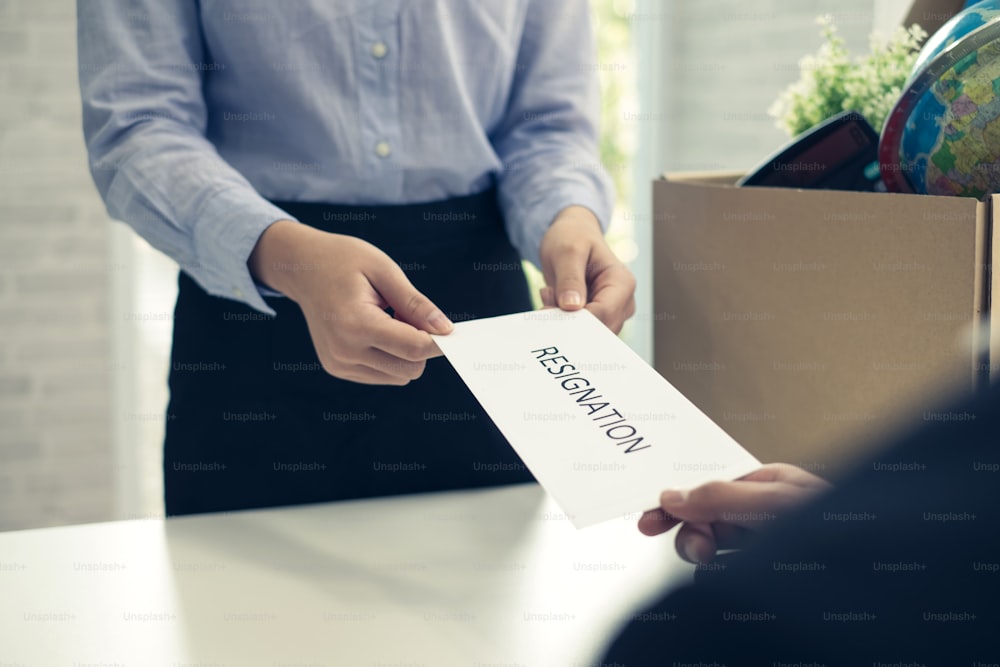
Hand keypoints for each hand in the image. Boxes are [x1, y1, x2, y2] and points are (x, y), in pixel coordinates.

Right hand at [249, 220, 451, 384]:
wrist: (302, 267)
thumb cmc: (344, 260)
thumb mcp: (384, 270)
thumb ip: (415, 303)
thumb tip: (446, 330)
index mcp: (355, 324)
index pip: (414, 348)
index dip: (439, 341)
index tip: (451, 330)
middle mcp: (344, 351)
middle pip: (410, 369)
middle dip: (421, 346)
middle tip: (411, 315)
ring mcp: (338, 364)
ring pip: (399, 376)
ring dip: (405, 353)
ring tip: (388, 320)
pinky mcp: (337, 369)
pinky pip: (383, 376)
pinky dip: (390, 358)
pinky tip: (376, 331)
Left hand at [538, 206, 635, 333]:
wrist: (572, 236)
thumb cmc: (573, 237)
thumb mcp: (567, 252)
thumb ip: (570, 279)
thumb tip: (572, 307)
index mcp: (622, 282)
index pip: (604, 313)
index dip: (576, 319)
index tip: (548, 311)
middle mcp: (623, 302)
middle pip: (598, 330)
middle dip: (568, 321)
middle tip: (547, 297)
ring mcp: (612, 313)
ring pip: (587, 335)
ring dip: (563, 320)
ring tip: (552, 291)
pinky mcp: (598, 318)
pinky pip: (579, 332)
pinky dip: (561, 320)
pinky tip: (554, 298)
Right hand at [637, 463, 831, 563]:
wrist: (882, 574)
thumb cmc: (844, 528)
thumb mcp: (777, 503)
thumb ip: (723, 497)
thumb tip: (676, 496)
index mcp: (768, 486)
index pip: (708, 487)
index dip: (676, 502)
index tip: (649, 520)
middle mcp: (764, 514)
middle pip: (705, 518)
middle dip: (692, 532)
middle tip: (695, 551)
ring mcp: (766, 547)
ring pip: (714, 548)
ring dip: (705, 553)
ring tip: (715, 563)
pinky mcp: (768, 576)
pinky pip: (728, 574)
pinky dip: (719, 576)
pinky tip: (725, 577)